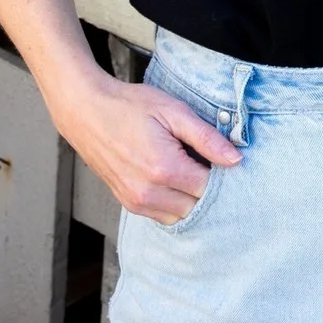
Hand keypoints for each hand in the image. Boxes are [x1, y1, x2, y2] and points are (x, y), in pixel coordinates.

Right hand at [52, 64, 241, 222]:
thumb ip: (206, 137)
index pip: (209, 188)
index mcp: (164, 169)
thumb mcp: (173, 111)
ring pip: (180, 216)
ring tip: (189, 169)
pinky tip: (174, 179)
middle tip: (206, 162)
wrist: (87, 111)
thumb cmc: (129, 106)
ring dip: (191, 199)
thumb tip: (236, 159)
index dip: (221, 174)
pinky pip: (162, 215)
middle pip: (196, 207)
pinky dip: (174, 203)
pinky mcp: (128, 203)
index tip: (220, 157)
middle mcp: (149, 193)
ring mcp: (136, 201)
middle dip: (207, 189)